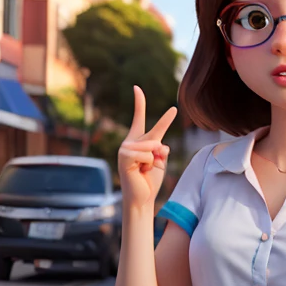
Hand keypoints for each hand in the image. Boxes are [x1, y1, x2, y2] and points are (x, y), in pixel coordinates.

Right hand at [118, 86, 177, 212]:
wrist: (141, 198)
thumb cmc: (150, 181)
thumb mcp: (160, 161)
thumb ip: (160, 148)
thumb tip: (157, 143)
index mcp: (138, 141)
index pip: (139, 118)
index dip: (139, 102)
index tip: (136, 87)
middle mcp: (130, 142)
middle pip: (156, 136)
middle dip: (160, 153)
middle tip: (149, 170)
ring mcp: (125, 148)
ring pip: (152, 146)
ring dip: (154, 161)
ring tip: (144, 171)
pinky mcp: (124, 156)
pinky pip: (146, 154)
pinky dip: (148, 164)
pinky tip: (140, 172)